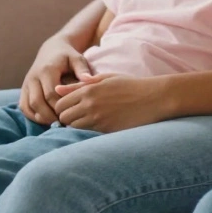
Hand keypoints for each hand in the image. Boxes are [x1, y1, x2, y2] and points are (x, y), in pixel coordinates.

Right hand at [19, 36, 93, 124]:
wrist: (52, 49)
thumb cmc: (69, 56)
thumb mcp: (77, 58)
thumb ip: (82, 69)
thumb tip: (89, 81)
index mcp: (47, 70)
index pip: (50, 93)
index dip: (60, 106)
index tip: (72, 114)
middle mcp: (33, 77)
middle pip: (37, 102)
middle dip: (49, 115)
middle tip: (63, 124)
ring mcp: (26, 84)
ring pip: (28, 106)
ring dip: (40, 117)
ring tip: (56, 124)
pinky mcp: (23, 89)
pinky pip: (23, 106)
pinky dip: (32, 115)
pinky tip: (45, 119)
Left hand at [53, 74, 168, 132]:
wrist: (154, 98)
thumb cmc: (131, 86)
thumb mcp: (106, 79)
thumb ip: (80, 85)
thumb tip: (57, 90)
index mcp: (88, 90)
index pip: (60, 104)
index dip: (63, 107)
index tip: (71, 108)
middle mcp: (90, 105)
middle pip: (63, 117)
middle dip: (67, 118)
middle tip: (78, 116)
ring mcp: (98, 119)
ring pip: (73, 128)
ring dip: (77, 126)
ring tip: (89, 121)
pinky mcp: (106, 130)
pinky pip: (87, 134)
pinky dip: (89, 131)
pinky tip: (99, 125)